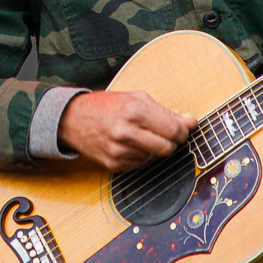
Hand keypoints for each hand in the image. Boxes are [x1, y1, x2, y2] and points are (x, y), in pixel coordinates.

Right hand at [57, 90, 196, 171]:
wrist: (73, 119)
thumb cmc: (106, 105)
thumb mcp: (135, 98)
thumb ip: (164, 111)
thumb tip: (190, 122)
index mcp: (134, 111)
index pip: (173, 130)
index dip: (183, 131)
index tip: (184, 129)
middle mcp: (126, 132)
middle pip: (167, 148)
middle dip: (171, 142)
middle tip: (165, 134)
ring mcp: (119, 150)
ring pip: (154, 157)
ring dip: (153, 148)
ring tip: (140, 135)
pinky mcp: (113, 164)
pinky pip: (140, 164)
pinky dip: (139, 155)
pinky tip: (128, 144)